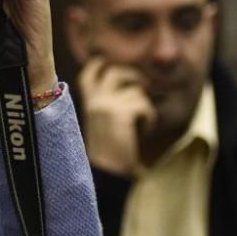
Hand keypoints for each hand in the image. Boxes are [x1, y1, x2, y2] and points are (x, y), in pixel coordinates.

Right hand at [78, 57, 156, 176]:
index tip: (107, 62)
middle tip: (144, 87)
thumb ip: (108, 102)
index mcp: (87, 103)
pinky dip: (149, 119)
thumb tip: (131, 84)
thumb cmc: (111, 151)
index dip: (99, 64)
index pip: (89, 74)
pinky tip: (143, 133)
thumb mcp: (103, 122)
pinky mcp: (120, 113)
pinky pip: (144, 106)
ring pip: (137, 91)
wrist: (109, 173)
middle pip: (116, 72)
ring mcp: (105, 105)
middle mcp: (93, 100)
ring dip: (145, 107)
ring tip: (140, 125)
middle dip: (134, 77)